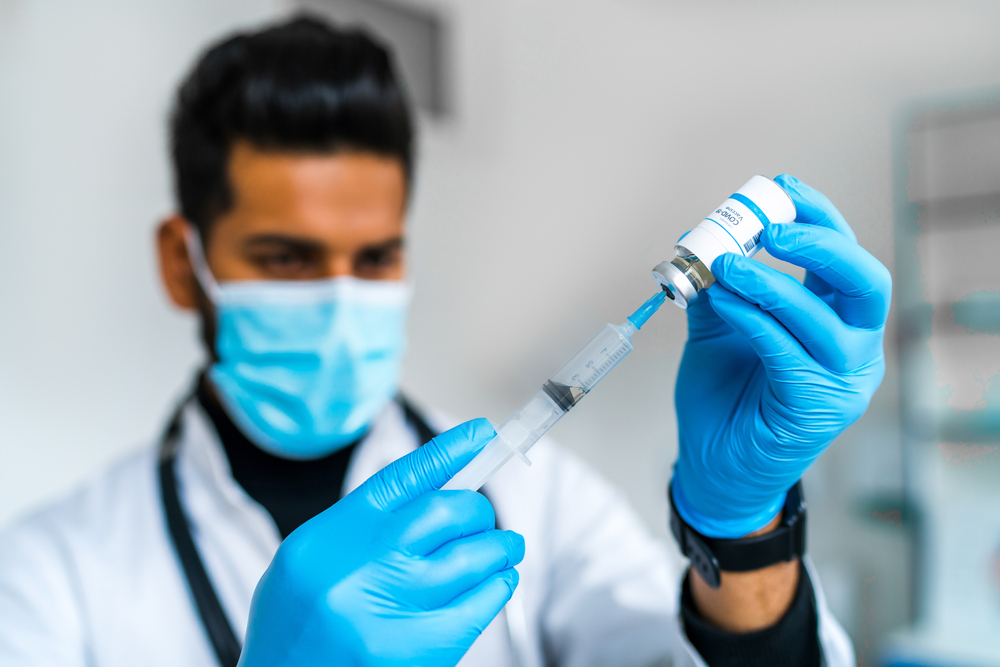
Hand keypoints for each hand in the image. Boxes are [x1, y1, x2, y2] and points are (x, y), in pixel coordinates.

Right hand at [238, 418, 524, 666]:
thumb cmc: (295, 625)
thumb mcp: (310, 558)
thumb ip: (364, 524)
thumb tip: (434, 490)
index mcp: (332, 535)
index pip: (402, 478)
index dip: (448, 451)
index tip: (481, 433)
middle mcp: (361, 566)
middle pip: (445, 512)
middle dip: (477, 510)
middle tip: (485, 519)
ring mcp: (389, 609)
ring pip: (471, 557)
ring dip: (499, 547)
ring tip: (506, 548)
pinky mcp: (415, 651)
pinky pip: (478, 606)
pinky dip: (497, 586)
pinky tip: (499, 580)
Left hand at [672, 174, 890, 537]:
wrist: (712, 465)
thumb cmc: (723, 399)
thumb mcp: (717, 330)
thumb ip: (717, 287)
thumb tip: (698, 239)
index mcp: (838, 321)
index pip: (845, 259)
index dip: (819, 218)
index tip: (779, 189)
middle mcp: (854, 349)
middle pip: (865, 282)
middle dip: (821, 246)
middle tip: (770, 228)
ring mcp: (843, 382)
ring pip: (826, 320)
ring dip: (773, 285)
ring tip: (725, 265)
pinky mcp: (818, 409)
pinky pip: (789, 352)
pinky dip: (755, 320)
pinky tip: (725, 302)